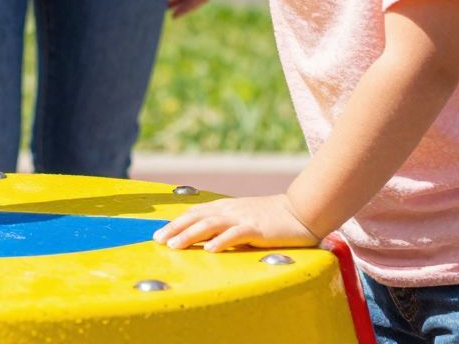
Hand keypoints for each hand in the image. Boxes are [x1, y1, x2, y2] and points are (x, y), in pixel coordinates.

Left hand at [153, 194, 318, 252]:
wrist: (301, 210)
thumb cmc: (272, 216)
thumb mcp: (244, 217)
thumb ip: (226, 224)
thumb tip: (205, 237)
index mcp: (225, 208)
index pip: (194, 214)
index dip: (175, 223)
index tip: (158, 234)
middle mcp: (230, 210)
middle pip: (196, 218)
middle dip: (175, 229)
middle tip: (157, 240)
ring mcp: (243, 218)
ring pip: (210, 224)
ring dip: (190, 235)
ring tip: (174, 246)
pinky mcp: (257, 229)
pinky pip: (236, 234)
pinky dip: (221, 241)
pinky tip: (210, 249)